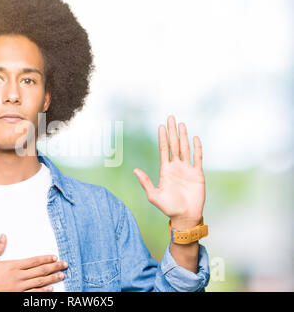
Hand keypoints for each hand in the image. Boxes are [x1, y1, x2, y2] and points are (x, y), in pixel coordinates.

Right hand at [0, 234, 67, 291]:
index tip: (55, 257)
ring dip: (52, 279)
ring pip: (39, 283)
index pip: (33, 261)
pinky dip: (43, 292)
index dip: (45, 259)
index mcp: (12, 266)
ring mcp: (18, 288)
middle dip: (54, 267)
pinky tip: (51, 290)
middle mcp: (18, 277)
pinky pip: (33, 294)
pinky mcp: (16, 296)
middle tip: (65, 265)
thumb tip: (3, 236)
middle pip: (40, 271)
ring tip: (62, 276)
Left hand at [133, 115, 204, 229]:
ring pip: (185, 148)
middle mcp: (176, 167)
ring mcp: (187, 169)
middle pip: (174, 145)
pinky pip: (198, 158)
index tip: (160, 126)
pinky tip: (195, 138)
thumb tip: (135, 169)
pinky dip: (197, 148)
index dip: (162, 137)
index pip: (163, 149)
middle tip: (171, 117)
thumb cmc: (168, 207)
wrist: (184, 216)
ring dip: (183, 136)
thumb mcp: (154, 195)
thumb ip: (145, 182)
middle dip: (172, 131)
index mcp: (165, 170)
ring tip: (181, 124)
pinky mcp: (197, 174)